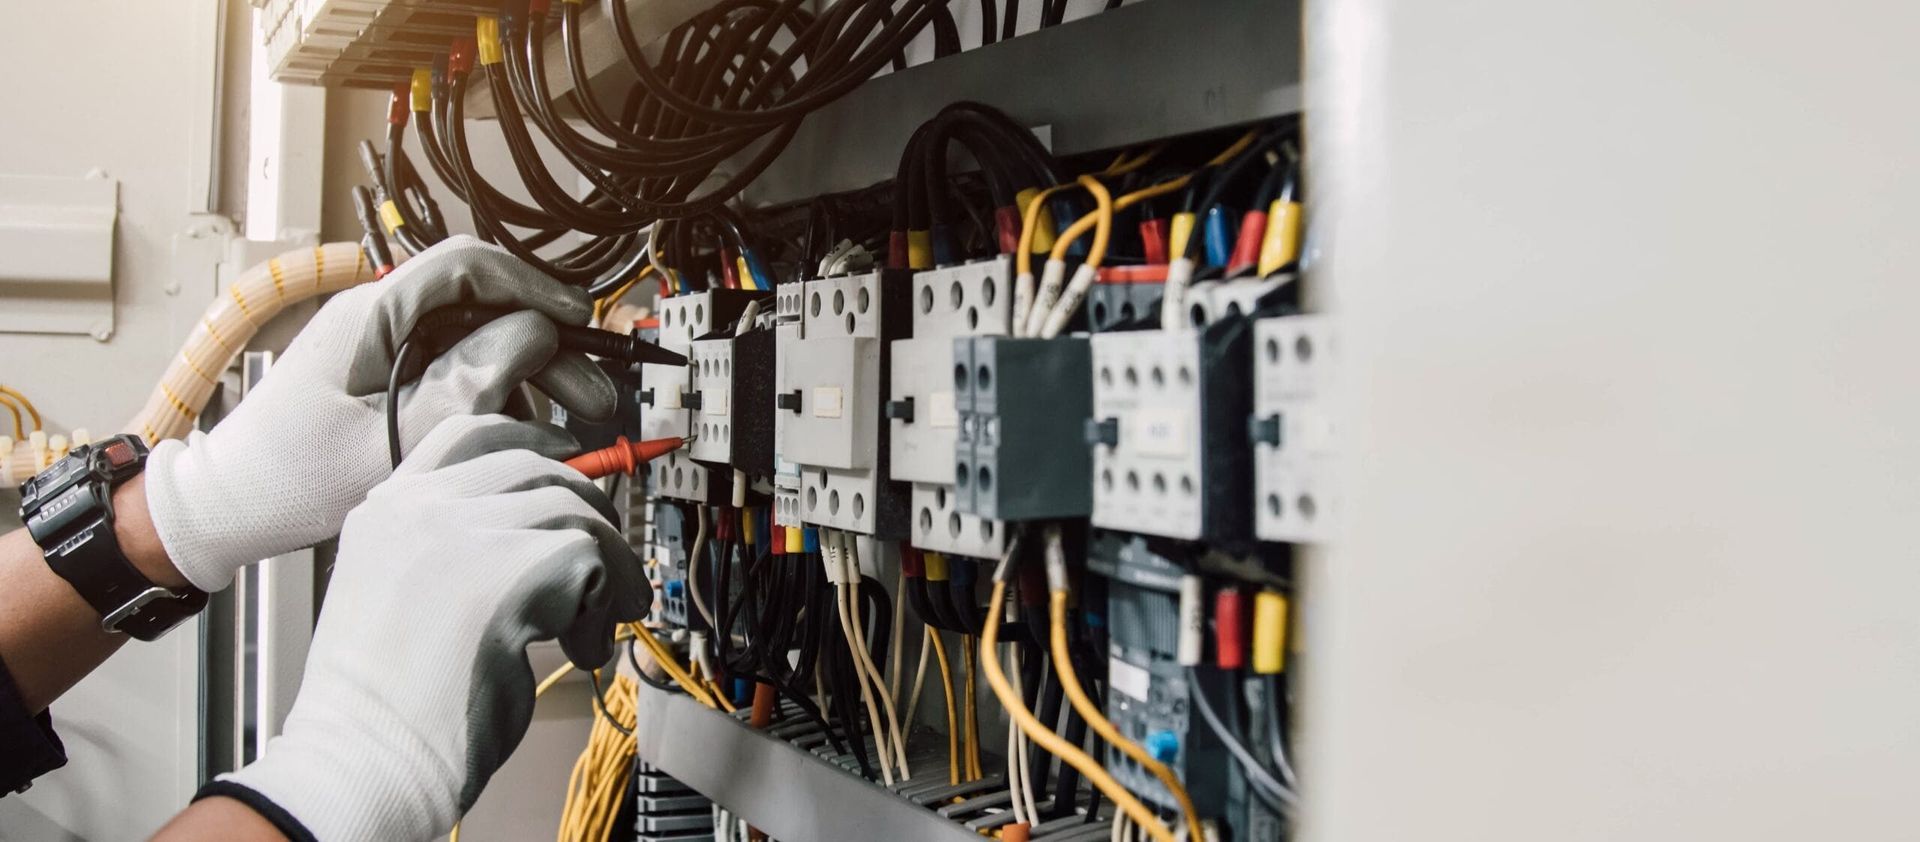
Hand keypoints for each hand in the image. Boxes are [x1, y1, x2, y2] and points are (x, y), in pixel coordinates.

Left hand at [142, 236, 617, 591]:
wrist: (233, 505)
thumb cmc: (291, 476)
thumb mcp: (391, 438)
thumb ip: (465, 385)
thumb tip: (530, 335)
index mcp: (373, 316)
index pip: (466, 266)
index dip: (532, 286)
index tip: (576, 321)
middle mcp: (382, 318)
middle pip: (485, 309)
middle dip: (547, 349)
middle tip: (592, 395)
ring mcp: (387, 345)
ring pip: (480, 341)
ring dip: (530, 378)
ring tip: (570, 423)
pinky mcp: (391, 373)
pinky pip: (460, 369)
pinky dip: (498, 397)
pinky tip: (523, 432)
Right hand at [207, 414, 649, 841]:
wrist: (362, 763)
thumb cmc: (385, 708)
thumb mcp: (404, 596)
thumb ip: (457, 551)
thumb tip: (544, 536)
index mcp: (385, 511)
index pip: (470, 434)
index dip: (533, 443)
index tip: (571, 463)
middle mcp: (417, 508)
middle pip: (534, 466)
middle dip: (584, 511)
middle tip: (602, 565)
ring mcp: (461, 531)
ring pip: (573, 510)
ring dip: (600, 569)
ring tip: (586, 628)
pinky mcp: (508, 569)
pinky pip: (595, 558)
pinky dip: (606, 603)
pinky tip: (580, 647)